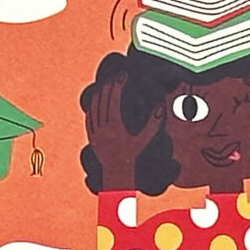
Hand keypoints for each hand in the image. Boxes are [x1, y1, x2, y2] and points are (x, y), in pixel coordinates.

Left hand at [84, 72, 161, 190]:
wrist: (117, 175)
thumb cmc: (134, 158)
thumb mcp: (146, 141)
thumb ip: (154, 123)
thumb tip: (160, 106)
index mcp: (115, 126)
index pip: (114, 99)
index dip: (118, 85)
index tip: (124, 75)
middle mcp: (103, 127)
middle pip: (102, 99)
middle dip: (109, 84)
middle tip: (116, 75)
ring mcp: (96, 131)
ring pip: (93, 107)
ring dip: (100, 93)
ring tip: (107, 83)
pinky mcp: (92, 136)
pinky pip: (90, 117)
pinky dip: (93, 106)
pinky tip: (97, 100)